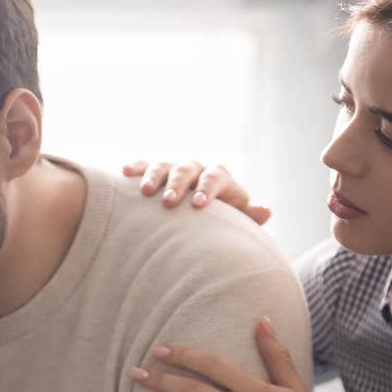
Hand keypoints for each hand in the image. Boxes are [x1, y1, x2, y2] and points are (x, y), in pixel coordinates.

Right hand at [122, 160, 272, 225]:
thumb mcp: (235, 222)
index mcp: (219, 179)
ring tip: (145, 192)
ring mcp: (175, 170)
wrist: (200, 220)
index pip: (216, 177)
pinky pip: (145, 166)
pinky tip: (125, 171)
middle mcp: (197, 171)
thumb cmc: (220, 225)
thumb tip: (266, 210)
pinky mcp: (155, 174)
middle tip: (169, 201)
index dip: (207, 188)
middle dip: (178, 183)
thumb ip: (248, 217)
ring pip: (165, 166)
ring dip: (155, 176)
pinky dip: (137, 168)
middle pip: (188, 169)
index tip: (198, 205)